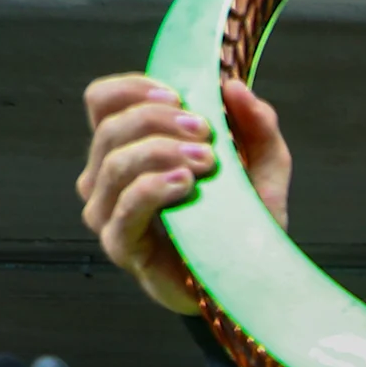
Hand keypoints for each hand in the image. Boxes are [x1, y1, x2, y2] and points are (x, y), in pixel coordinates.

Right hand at [79, 73, 291, 317]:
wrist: (248, 280)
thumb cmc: (242, 220)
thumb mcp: (263, 167)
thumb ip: (257, 126)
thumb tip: (234, 86)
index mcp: (127, 147)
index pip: (102, 100)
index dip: (134, 88)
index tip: (179, 96)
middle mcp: (106, 176)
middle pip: (110, 127)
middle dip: (159, 121)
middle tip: (206, 132)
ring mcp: (107, 211)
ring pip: (114, 162)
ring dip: (161, 151)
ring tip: (206, 161)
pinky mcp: (120, 245)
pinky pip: (123, 206)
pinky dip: (152, 187)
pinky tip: (185, 185)